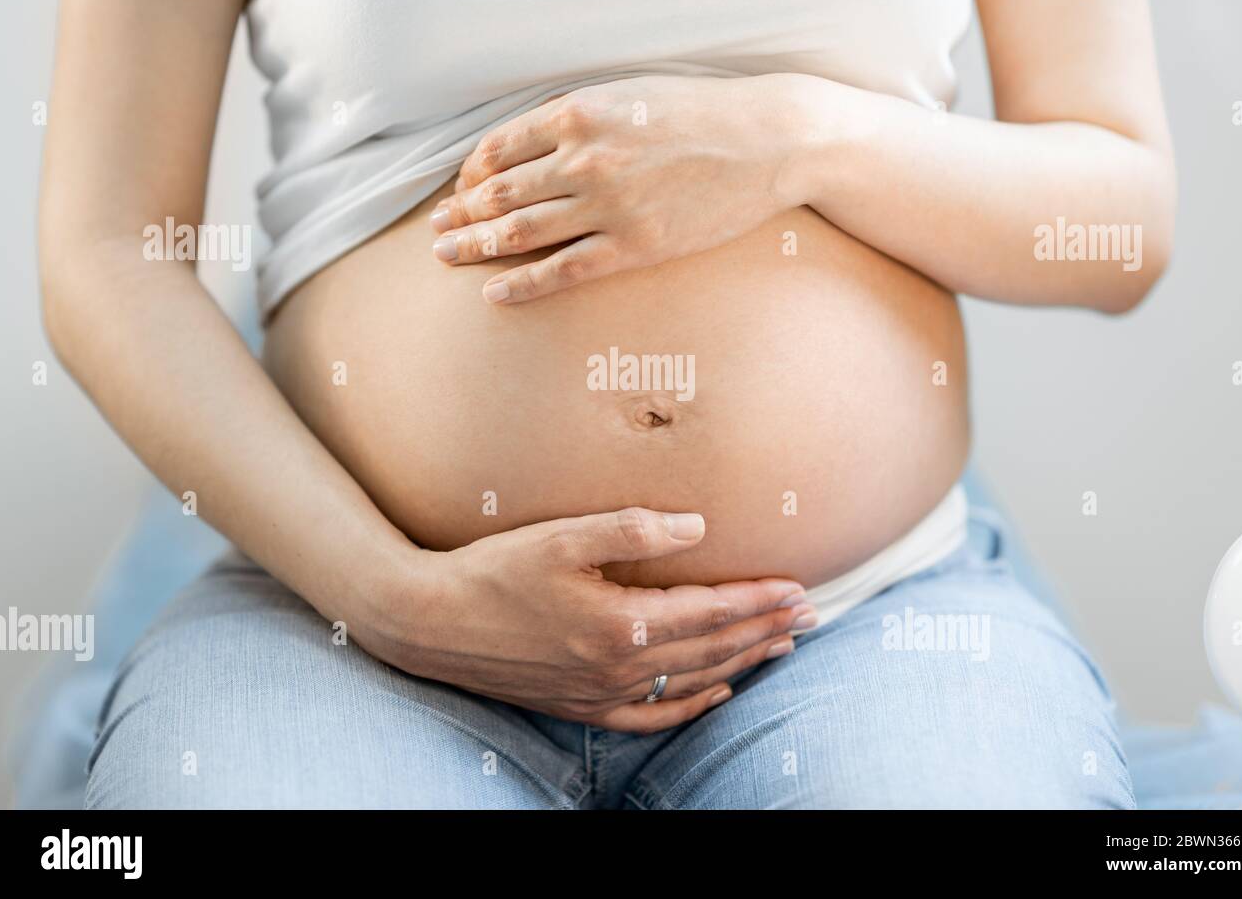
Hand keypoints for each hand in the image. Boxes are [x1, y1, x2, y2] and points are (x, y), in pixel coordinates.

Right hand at [355, 507, 815, 732]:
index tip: (799, 587)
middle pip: (713, 648)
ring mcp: (602, 692)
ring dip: (743, 661)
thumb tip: (698, 527)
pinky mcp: (581, 706)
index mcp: (622, 621)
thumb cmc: (494, 571)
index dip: (758, 598)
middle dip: (765, 630)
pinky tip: (718, 694)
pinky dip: (692, 705)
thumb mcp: (563, 536)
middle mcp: (620, 665)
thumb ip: (635, 529)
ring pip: (693, 680)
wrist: (430, 624)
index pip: (711, 610)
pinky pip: (653, 714)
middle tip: (812, 616)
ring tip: (781, 646)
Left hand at [430, 74, 808, 302]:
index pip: (499, 148)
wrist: (769, 140)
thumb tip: (535, 141)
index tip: (460, 189)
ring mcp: (607, 205)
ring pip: (520, 231)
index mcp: (578, 113)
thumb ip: (580, 114)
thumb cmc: (703, 112)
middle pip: (499, 192)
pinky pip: (562, 270)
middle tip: (437, 229)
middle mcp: (583, 158)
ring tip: (446, 255)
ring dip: (475, 245)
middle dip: (460, 212)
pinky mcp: (633, 246)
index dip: (470, 173)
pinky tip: (495, 292)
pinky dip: (521, 284)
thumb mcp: (631, 92)